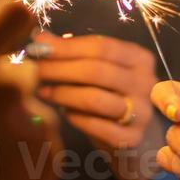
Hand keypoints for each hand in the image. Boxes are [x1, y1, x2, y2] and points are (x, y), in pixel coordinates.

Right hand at [0, 0, 60, 179]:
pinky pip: (42, 152)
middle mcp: (10, 87)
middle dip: (9, 95)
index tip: (9, 43)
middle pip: (25, 75)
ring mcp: (37, 126)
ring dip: (17, 133)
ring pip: (34, 116)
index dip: (15, 27)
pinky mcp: (52, 162)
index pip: (16, 14)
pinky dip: (25, 165)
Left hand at [32, 33, 155, 149]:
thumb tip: (40, 38)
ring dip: (62, 93)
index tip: (39, 46)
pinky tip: (63, 112)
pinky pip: (94, 126)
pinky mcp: (131, 139)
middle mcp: (145, 83)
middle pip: (96, 70)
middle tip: (34, 69)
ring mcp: (141, 113)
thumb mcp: (102, 71)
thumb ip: (75, 53)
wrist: (141, 141)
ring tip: (43, 91)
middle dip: (59, 68)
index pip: (101, 46)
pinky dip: (74, 117)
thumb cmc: (114, 97)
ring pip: (94, 98)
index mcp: (140, 59)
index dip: (67, 46)